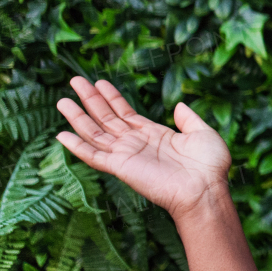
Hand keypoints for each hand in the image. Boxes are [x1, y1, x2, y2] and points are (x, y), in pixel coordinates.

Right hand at [55, 76, 231, 223]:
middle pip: (106, 118)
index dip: (111, 97)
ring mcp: (127, 155)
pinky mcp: (121, 167)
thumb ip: (189, 119)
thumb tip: (179, 105)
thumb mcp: (203, 134)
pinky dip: (77, 146)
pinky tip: (62, 135)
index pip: (126, 113)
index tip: (99, 82)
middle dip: (90, 99)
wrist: (206, 189)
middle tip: (74, 81)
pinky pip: (94, 155)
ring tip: (62, 100)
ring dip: (78, 117)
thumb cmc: (209, 166)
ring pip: (95, 133)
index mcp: (154, 135)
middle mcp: (137, 144)